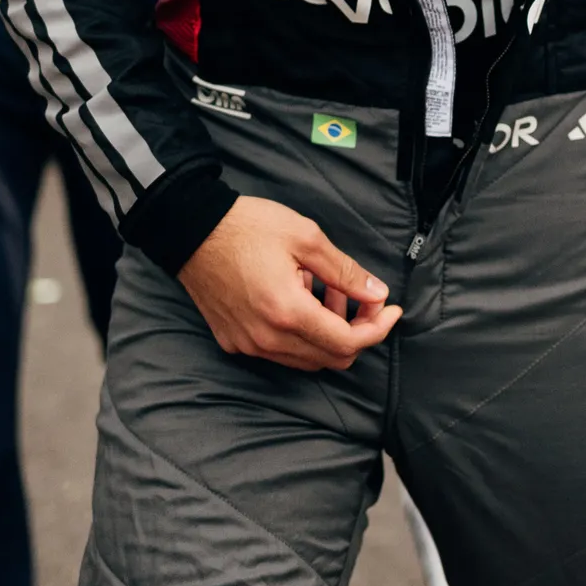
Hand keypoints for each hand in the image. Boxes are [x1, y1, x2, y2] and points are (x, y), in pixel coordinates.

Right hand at [178, 195, 402, 371]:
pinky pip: (280, 351)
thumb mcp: (307, 238)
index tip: (393, 309)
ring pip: (306, 358)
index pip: (347, 343)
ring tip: (329, 289)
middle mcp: (266, 339)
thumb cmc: (249, 227)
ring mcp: (247, 344)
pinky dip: (302, 332)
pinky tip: (301, 296)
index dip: (378, 329)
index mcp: (287, 313)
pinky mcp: (234, 341)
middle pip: (330, 358)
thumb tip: (377, 293)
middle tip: (363, 295)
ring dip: (329, 331)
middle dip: (357, 330)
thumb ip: (345, 271)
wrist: (192, 231)